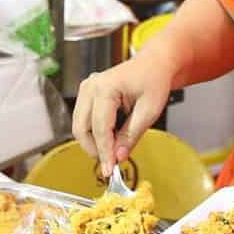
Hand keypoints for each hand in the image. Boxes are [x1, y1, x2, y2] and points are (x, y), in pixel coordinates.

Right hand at [72, 55, 174, 176]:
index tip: (110, 169)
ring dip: (93, 143)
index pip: (100, 128)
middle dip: (95, 149)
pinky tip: (110, 139)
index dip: (104, 152)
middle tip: (110, 164)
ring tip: (113, 151)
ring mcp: (86, 89)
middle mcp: (90, 87)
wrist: (153, 64)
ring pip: (79, 126)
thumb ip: (132, 135)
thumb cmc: (154, 80)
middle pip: (81, 128)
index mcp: (105, 87)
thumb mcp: (149, 111)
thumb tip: (119, 156)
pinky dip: (94, 134)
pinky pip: (84, 120)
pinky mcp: (86, 95)